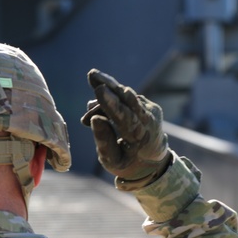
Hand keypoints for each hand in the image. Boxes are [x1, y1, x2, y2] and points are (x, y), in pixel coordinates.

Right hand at [80, 69, 169, 189]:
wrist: (152, 159)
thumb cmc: (127, 163)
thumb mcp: (112, 161)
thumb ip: (104, 141)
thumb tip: (96, 118)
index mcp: (140, 138)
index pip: (125, 117)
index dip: (111, 103)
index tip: (100, 90)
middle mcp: (149, 120)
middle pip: (126, 99)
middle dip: (109, 86)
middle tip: (92, 74)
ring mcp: (150, 109)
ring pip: (122, 97)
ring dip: (102, 102)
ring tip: (85, 121)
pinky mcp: (146, 103)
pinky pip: (124, 97)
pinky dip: (109, 102)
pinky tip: (99, 114)